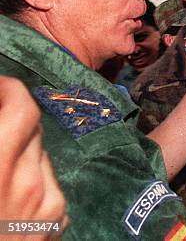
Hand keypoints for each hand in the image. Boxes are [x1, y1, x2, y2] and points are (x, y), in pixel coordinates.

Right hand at [0, 76, 66, 238]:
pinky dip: (32, 173)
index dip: (7, 90)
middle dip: (12, 114)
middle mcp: (26, 179)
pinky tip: (11, 191)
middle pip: (32, 124)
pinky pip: (48, 178)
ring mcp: (47, 198)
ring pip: (40, 150)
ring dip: (22, 146)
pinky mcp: (58, 215)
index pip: (19, 106)